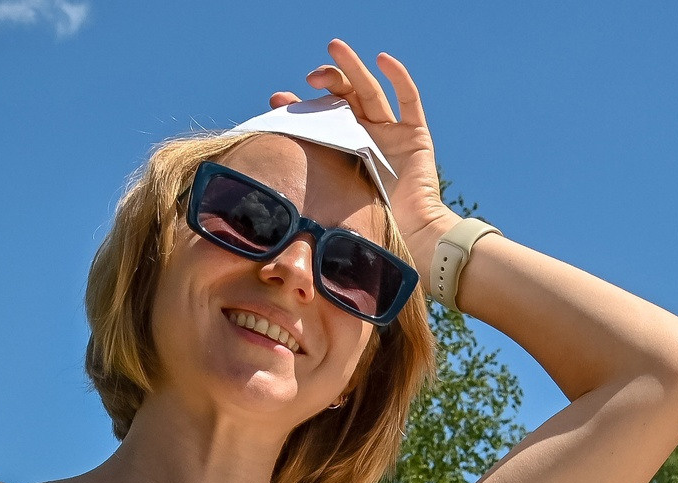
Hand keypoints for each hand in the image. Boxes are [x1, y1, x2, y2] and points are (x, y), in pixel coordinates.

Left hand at [278, 41, 453, 268]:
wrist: (411, 240)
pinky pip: (408, 100)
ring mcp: (391, 135)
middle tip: (309, 77)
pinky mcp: (415, 136)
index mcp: (345, 152)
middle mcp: (367, 138)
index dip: (298, 107)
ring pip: (369, 91)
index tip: (276, 101)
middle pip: (344, 98)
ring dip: (352, 68)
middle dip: (326, 81)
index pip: (319, 119)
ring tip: (334, 48)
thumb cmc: (372, 230)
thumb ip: (306, 186)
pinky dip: (398, 77)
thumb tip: (262, 183)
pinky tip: (382, 60)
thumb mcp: (331, 200)